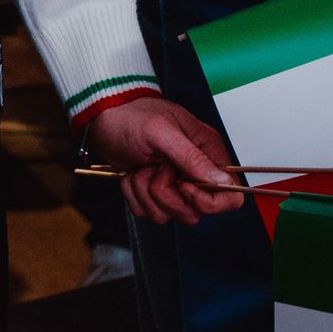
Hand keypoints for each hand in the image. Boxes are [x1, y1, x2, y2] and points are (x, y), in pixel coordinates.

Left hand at [77, 94, 244, 226]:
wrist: (103, 120)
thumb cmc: (131, 117)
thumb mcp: (162, 132)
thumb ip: (192, 158)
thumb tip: (223, 181)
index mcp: (207, 152)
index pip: (229, 194)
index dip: (208, 200)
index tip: (183, 186)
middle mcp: (194, 171)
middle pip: (195, 211)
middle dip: (167, 194)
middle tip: (154, 167)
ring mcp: (174, 184)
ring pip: (168, 214)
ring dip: (145, 192)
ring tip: (140, 166)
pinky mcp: (153, 192)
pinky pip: (148, 212)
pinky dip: (134, 194)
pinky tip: (131, 172)